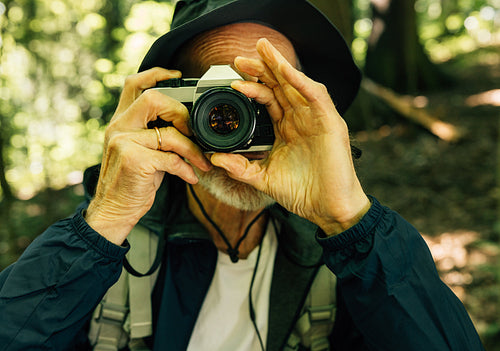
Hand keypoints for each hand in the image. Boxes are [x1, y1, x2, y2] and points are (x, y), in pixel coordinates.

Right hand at [85, 68, 211, 244]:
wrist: (114, 210)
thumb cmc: (132, 181)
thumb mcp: (141, 152)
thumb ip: (156, 135)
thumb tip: (188, 126)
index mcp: (120, 122)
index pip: (133, 84)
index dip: (156, 74)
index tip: (177, 76)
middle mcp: (118, 127)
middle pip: (153, 99)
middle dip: (180, 113)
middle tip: (192, 132)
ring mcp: (123, 143)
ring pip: (169, 134)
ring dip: (193, 149)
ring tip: (202, 162)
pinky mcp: (134, 161)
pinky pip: (172, 159)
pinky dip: (187, 169)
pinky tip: (191, 177)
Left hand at [210, 39, 369, 234]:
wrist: (327, 209)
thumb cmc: (302, 193)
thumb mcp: (264, 179)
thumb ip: (240, 168)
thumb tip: (215, 159)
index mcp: (286, 128)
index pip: (268, 99)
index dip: (251, 87)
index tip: (232, 81)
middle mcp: (301, 119)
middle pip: (280, 86)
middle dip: (261, 68)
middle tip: (240, 57)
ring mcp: (316, 119)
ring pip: (297, 84)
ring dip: (280, 66)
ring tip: (263, 50)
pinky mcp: (330, 123)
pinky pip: (315, 97)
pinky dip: (301, 82)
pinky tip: (286, 70)